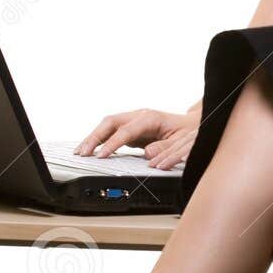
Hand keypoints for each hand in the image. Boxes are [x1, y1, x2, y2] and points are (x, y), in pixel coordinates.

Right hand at [73, 106, 201, 169]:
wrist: (192, 124)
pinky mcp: (131, 129)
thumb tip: (148, 154)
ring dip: (93, 138)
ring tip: (80, 152)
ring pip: (107, 126)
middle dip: (94, 137)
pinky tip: (91, 151)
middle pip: (110, 122)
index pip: (125, 130)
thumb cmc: (188, 132)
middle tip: (82, 153)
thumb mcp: (181, 141)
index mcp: (150, 117)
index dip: (112, 143)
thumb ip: (165, 148)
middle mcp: (138, 116)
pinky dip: (100, 141)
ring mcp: (133, 121)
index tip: (101, 155)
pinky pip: (111, 133)